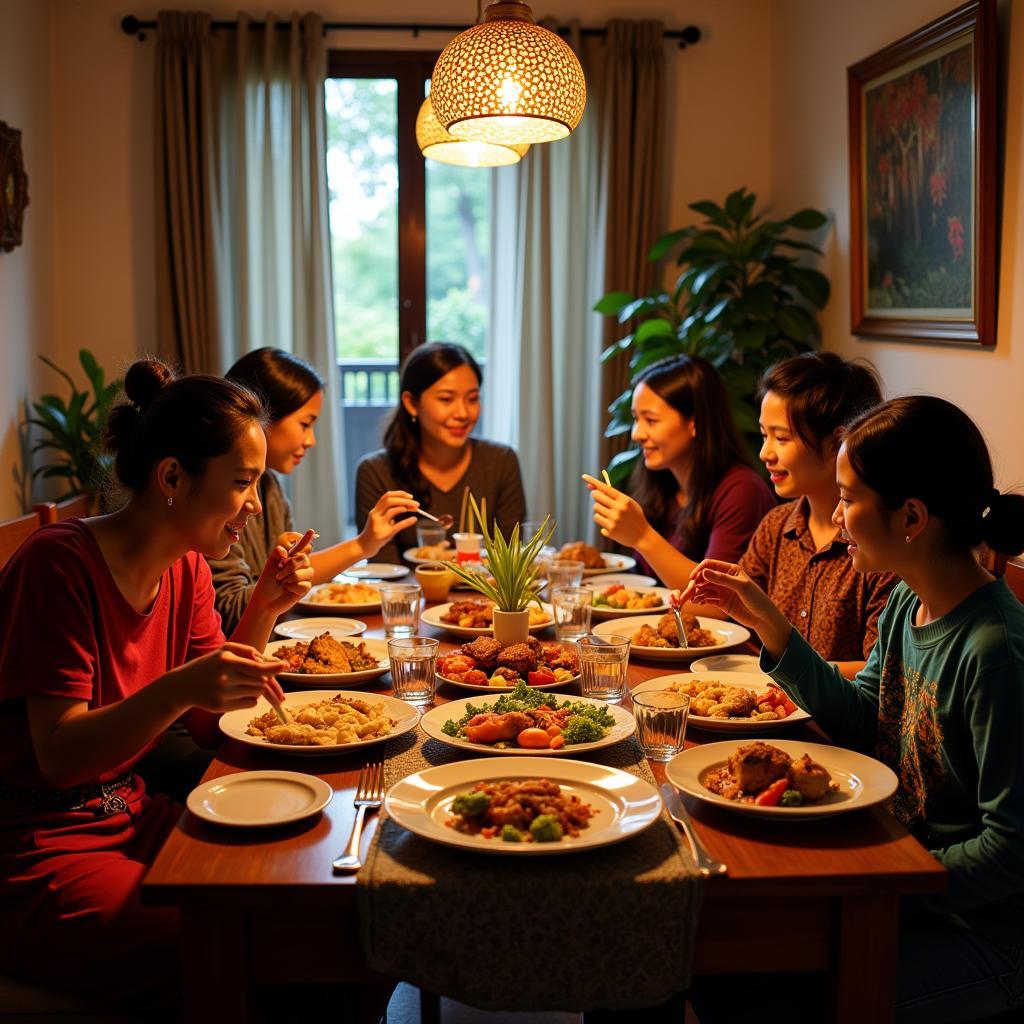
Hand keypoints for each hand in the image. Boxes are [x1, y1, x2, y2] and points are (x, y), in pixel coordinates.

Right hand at [171, 643, 287, 712]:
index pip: (257, 667)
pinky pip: (250, 704)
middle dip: (263, 678)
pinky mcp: (222, 707)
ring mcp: (223, 694)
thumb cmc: (209, 664)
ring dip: (255, 688)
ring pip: (257, 693)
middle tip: (255, 676)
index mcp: (226, 661)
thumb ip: (248, 651)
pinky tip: (235, 692)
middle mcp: (225, 678)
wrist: (183, 685)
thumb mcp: (225, 650)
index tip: (286, 666)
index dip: (273, 668)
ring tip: (239, 682)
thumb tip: (268, 660)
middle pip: (261, 681)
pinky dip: (250, 698)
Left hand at [251, 541, 314, 615]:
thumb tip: (285, 552)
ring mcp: (304, 577)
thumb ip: (277, 553)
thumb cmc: (267, 582)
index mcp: (292, 559)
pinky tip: (288, 590)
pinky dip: (293, 587)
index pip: (301, 547)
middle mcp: (300, 567)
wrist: (265, 599)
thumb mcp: (270, 564)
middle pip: (303, 559)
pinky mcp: (305, 588)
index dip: (306, 539)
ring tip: (283, 584)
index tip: (311, 531)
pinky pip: (304, 584)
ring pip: (306, 572)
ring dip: (290, 578)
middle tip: (278, 575)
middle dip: (290, 566)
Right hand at [358, 490, 419, 556]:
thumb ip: (390, 513)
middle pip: (390, 501)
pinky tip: (414, 519)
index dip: (400, 494)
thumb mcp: (381, 520)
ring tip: (415, 509)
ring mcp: (378, 524)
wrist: (364, 547)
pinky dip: (407, 521)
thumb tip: (408, 506)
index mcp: (375, 510)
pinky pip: (397, 525)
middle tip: (417, 504)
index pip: (387, 496)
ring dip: (406, 508)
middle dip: (405, 500)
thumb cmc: (375, 533)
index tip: (411, 496)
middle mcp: (375, 515)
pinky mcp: (383, 534)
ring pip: (392, 510)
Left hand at [582, 474, 651, 547]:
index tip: (584, 476)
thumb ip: (612, 495)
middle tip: (598, 496)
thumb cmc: (634, 516)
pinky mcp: (610, 530)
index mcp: (624, 500)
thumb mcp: (628, 502)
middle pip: (597, 496)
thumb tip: (592, 488)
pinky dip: (601, 519)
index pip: (605, 488)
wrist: (642, 536)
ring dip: (599, 509)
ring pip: (595, 508)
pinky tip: (610, 523)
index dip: (593, 481)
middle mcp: (618, 509)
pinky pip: (597, 518)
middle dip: (595, 495)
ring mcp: (614, 520)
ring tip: (609, 513)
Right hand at [680, 559, 792, 656]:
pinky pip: (706, 598)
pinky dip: (700, 600)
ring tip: (690, 599)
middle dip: (695, 585)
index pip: (710, 565)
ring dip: (696, 593)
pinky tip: (696, 602)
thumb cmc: (757, 599)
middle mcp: (724, 579)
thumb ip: (722, 579)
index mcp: (731, 570)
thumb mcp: (740, 587)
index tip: (692, 578)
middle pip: (704, 578)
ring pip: (704, 589)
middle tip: (687, 593)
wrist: (763, 618)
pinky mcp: (721, 602)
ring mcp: (722, 590)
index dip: (699, 570)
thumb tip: (704, 572)